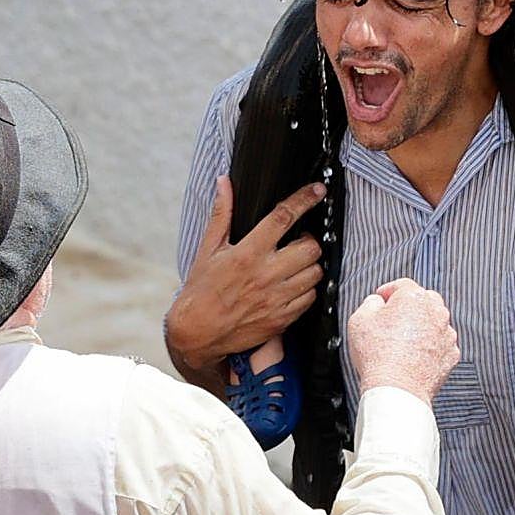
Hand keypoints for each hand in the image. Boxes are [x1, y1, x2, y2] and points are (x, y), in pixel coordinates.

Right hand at [166, 177, 325, 369]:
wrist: (197, 332)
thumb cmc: (202, 289)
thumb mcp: (208, 249)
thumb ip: (222, 213)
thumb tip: (224, 182)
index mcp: (247, 253)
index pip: (283, 218)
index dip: (304, 199)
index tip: (316, 191)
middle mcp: (265, 275)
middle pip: (310, 247)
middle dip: (309, 240)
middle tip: (298, 240)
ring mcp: (276, 299)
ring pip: (315, 273)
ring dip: (310, 265)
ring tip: (295, 264)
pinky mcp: (282, 319)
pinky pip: (310, 298)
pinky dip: (306, 289)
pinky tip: (292, 285)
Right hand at [347, 278, 458, 402]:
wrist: (397, 390)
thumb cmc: (378, 355)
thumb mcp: (359, 319)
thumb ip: (370, 302)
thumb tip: (377, 302)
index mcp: (415, 297)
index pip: (401, 285)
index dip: (388, 291)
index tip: (381, 299)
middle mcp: (436, 312)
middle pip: (422, 301)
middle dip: (407, 307)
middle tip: (391, 321)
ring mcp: (446, 334)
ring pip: (433, 322)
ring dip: (420, 327)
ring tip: (401, 342)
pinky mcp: (451, 354)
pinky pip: (439, 343)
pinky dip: (429, 346)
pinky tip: (413, 356)